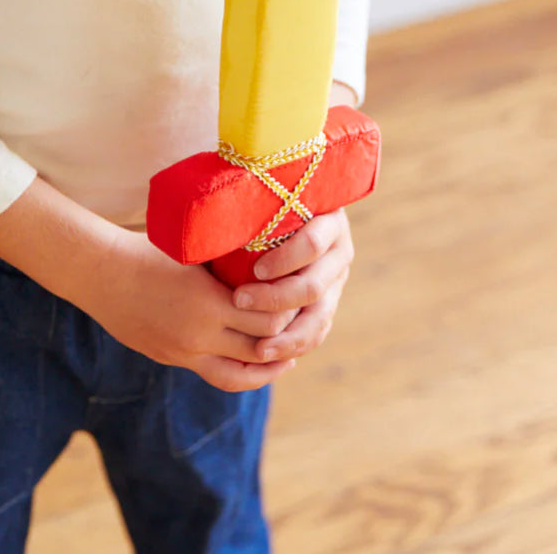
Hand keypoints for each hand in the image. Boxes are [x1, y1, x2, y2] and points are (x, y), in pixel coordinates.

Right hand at [83, 229, 301, 392]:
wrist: (102, 275)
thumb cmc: (149, 250)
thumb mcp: (193, 250)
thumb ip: (226, 258)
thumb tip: (265, 248)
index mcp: (208, 303)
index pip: (266, 321)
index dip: (288, 314)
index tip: (301, 299)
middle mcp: (200, 335)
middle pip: (258, 350)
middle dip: (284, 342)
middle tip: (303, 328)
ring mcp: (184, 353)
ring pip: (237, 375)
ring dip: (265, 370)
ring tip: (286, 360)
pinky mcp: (173, 359)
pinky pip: (214, 374)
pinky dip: (239, 371)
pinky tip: (251, 363)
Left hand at [232, 209, 353, 363]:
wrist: (290, 215)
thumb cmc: (266, 203)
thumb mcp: (266, 201)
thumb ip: (252, 207)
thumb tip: (216, 214)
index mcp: (330, 220)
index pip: (312, 244)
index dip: (286, 259)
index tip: (255, 270)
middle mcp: (339, 252)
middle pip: (313, 285)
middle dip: (276, 299)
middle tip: (238, 301)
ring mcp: (336, 282)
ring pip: (319, 318)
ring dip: (288, 336)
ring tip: (258, 349)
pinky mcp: (328, 305)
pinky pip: (317, 333)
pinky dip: (294, 347)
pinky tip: (270, 356)